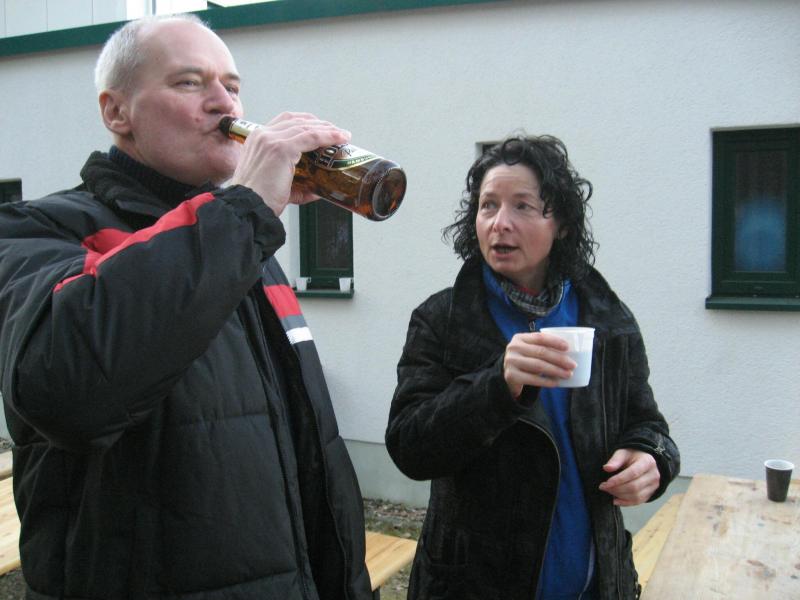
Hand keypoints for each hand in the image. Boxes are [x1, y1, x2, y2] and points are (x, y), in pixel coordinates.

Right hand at [229, 112, 350, 215]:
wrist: (247, 209)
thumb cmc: (259, 201)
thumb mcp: (278, 186)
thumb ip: (297, 186)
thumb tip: (316, 190)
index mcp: (257, 140)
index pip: (285, 121)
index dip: (306, 122)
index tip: (322, 128)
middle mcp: (262, 135)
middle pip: (297, 120)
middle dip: (319, 124)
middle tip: (337, 132)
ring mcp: (271, 140)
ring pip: (306, 127)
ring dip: (328, 129)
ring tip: (343, 135)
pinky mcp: (281, 149)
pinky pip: (311, 137)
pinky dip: (328, 136)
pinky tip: (339, 139)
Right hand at [502, 332, 575, 397]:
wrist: (509, 375)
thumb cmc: (526, 360)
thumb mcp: (530, 350)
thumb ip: (543, 347)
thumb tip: (570, 352)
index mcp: (520, 338)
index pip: (540, 337)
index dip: (555, 341)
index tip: (568, 348)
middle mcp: (513, 348)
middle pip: (541, 352)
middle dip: (559, 359)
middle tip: (573, 365)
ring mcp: (511, 361)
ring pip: (538, 365)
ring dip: (556, 370)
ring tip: (568, 374)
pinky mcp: (511, 375)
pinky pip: (533, 379)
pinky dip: (546, 381)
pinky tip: (556, 383)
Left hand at [599, 448, 659, 506]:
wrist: (644, 461)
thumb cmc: (632, 456)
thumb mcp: (623, 453)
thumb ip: (615, 460)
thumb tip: (606, 468)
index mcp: (647, 462)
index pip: (633, 473)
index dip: (618, 480)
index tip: (606, 483)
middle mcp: (653, 475)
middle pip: (634, 487)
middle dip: (616, 489)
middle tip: (604, 487)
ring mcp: (654, 486)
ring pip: (636, 496)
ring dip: (619, 496)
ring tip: (608, 491)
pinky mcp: (651, 493)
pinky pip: (638, 501)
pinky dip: (625, 503)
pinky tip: (615, 500)